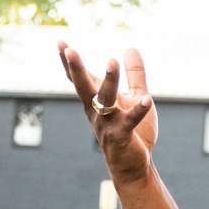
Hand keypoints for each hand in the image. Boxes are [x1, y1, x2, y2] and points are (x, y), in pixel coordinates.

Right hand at [58, 41, 156, 189]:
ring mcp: (108, 123)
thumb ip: (134, 74)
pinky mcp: (122, 136)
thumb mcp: (134, 96)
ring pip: (104, 100)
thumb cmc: (132, 131)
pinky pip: (129, 121)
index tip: (60, 42)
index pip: (79, 79)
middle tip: (69, 49)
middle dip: (76, 68)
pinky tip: (148, 99)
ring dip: (108, 81)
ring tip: (112, 60)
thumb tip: (130, 48)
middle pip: (83, 87)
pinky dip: (139, 110)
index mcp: (96, 101)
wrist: (134, 166)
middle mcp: (97, 111)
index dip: (68, 62)